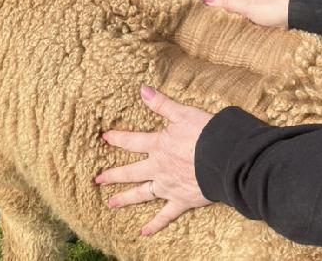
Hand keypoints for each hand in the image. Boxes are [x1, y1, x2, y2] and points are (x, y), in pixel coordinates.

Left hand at [96, 85, 212, 236]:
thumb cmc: (205, 133)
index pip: (132, 141)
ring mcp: (169, 186)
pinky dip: (155, 224)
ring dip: (126, 198)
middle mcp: (159, 167)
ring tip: (111, 203)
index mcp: (159, 145)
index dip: (118, 138)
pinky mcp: (181, 200)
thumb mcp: (183, 113)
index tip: (104, 137)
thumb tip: (142, 89)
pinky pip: (165, 215)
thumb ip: (161, 103)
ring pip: (143, 194)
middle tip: (98, 179)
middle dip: (114, 175)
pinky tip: (144, 232)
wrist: (224, 158)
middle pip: (132, 172)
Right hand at [200, 0, 292, 27]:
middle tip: (210, 2)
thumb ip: (226, 1)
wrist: (299, 11)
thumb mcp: (245, 4)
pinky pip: (256, 8)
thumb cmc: (271, 5)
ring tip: (226, 12)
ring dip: (237, 4)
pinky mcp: (273, 9)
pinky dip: (248, 12)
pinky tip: (247, 18)